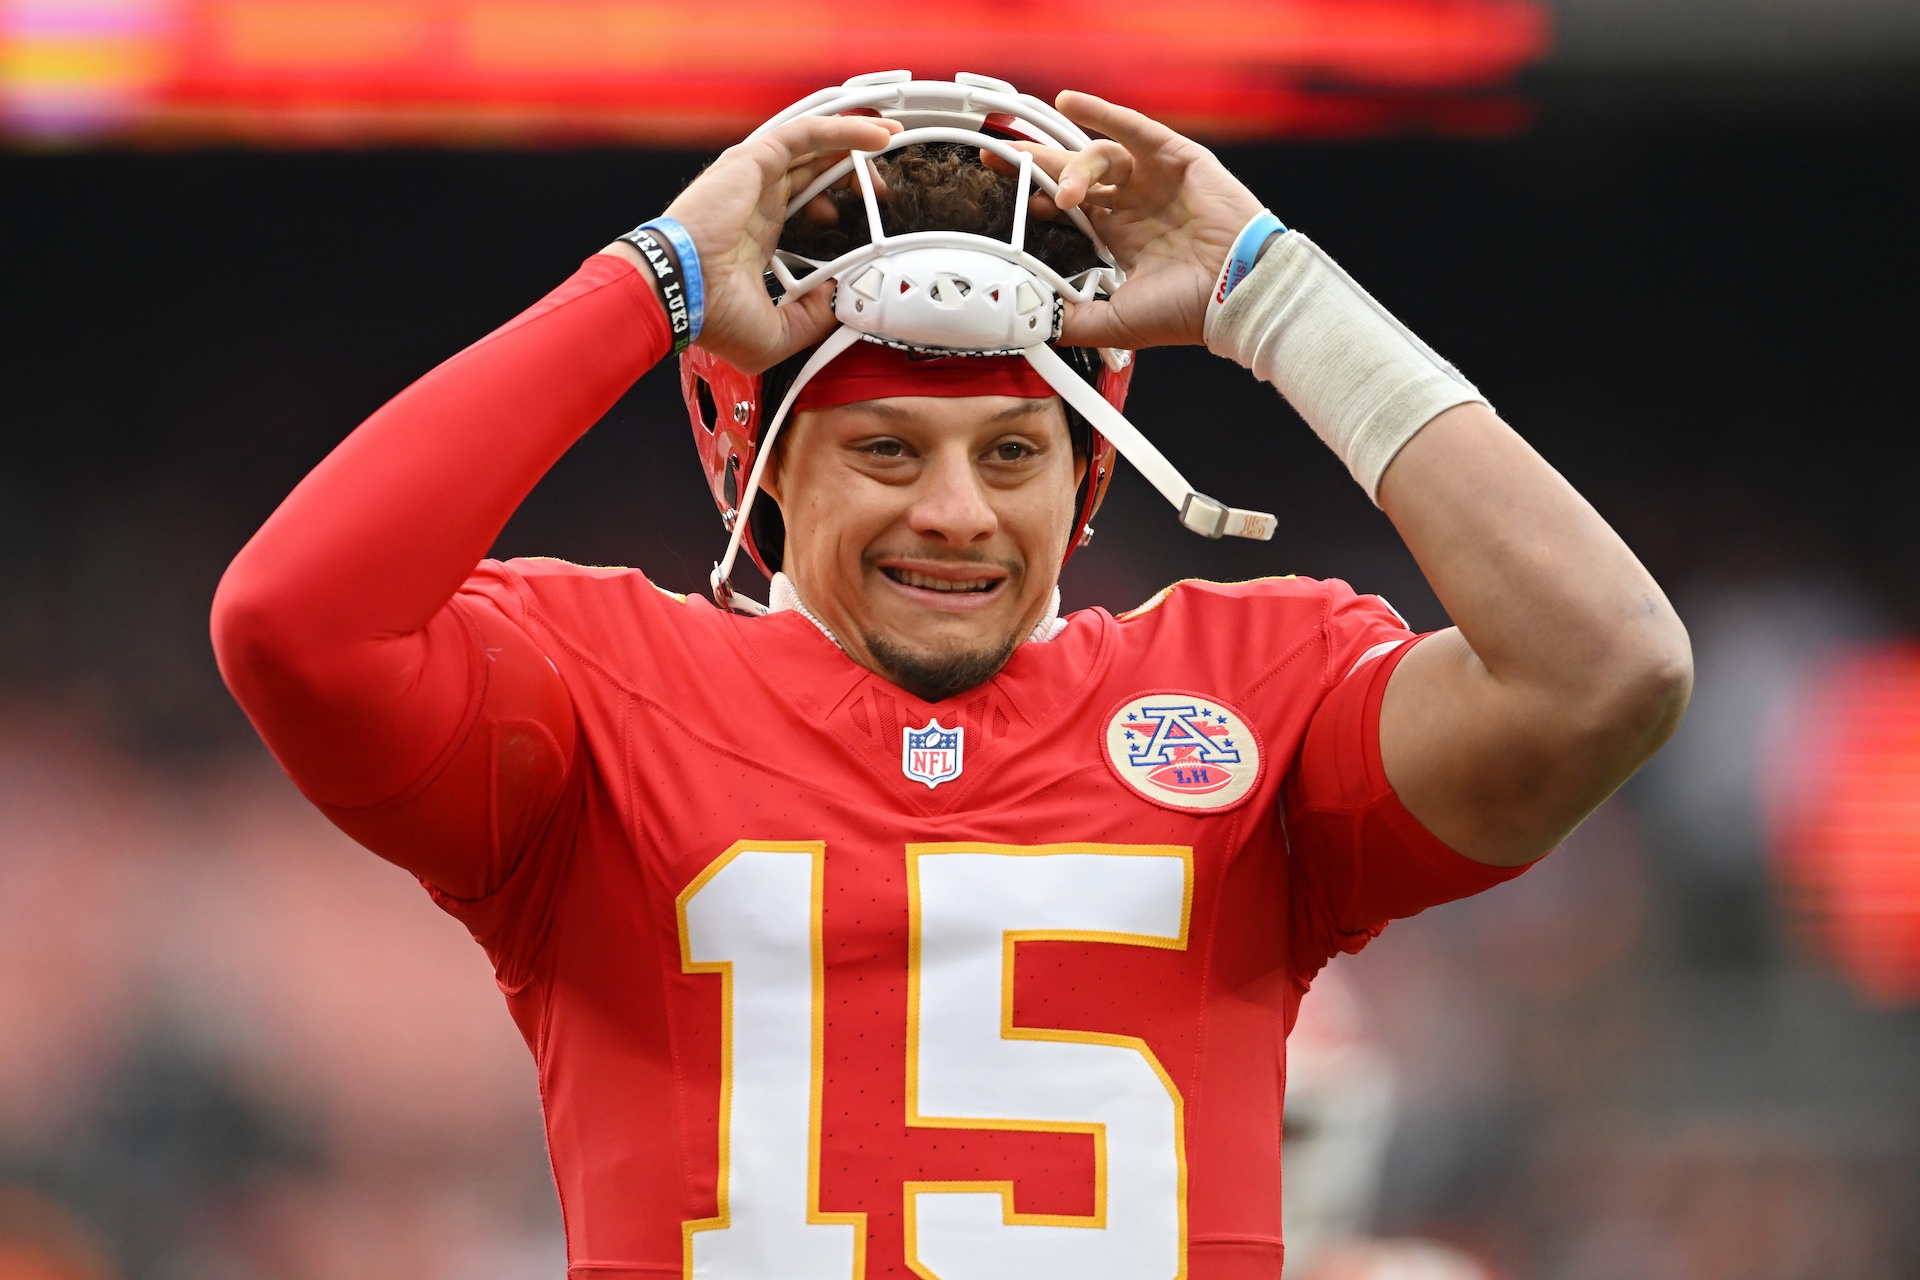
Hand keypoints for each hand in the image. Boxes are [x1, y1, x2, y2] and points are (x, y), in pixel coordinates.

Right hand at [657, 114, 900, 373]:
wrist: (681, 291)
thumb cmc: (710, 314)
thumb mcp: (777, 334)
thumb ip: (813, 319)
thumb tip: (840, 301)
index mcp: (758, 235)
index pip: (802, 207)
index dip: (835, 207)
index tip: (862, 225)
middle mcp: (756, 200)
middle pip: (812, 172)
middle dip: (850, 173)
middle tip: (883, 190)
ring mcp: (754, 177)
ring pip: (812, 145)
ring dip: (853, 139)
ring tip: (888, 140)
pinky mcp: (755, 160)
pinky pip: (807, 132)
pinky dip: (844, 129)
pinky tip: (876, 135)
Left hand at [989, 92, 1263, 349]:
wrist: (1234, 295)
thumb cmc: (1188, 311)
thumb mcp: (1115, 322)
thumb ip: (1073, 321)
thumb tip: (1035, 325)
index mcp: (1119, 238)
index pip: (1068, 209)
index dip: (1036, 199)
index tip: (1001, 199)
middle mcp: (1133, 204)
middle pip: (1073, 173)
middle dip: (1033, 165)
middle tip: (996, 160)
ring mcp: (1153, 180)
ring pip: (1099, 156)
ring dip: (1073, 168)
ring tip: (1063, 194)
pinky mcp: (1175, 158)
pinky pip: (1133, 127)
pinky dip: (1101, 112)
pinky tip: (1070, 101)